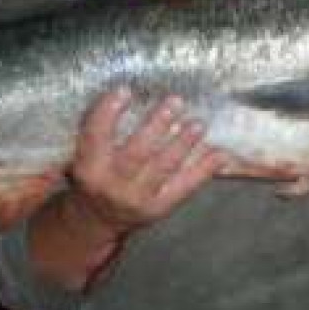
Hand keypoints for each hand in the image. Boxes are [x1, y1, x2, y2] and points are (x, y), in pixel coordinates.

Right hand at [66, 88, 224, 239]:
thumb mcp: (88, 156)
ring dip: (183, 144)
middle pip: (136, 153)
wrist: (99, 219)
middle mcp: (111, 185)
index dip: (107, 114)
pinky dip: (205, 169)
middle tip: (175, 101)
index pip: (94, 137)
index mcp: (88, 168)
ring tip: (198, 125)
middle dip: (156, 126)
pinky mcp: (160, 208)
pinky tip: (220, 153)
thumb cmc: (97, 175)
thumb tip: (132, 91)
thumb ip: (101, 131)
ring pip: (163, 168)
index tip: (124, 90)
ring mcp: (138, 198)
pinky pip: (185, 187)